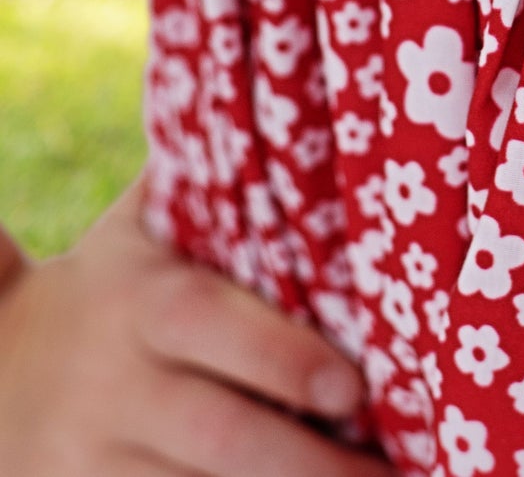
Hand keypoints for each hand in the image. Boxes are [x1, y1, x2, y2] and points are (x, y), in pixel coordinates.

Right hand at [0, 179, 392, 475]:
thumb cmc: (110, 281)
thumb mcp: (144, 227)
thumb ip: (214, 183)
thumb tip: (312, 115)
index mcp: (142, 302)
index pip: (213, 329)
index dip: (283, 361)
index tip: (355, 386)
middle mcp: (118, 386)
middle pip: (220, 437)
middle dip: (309, 464)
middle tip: (391, 472)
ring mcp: (98, 462)